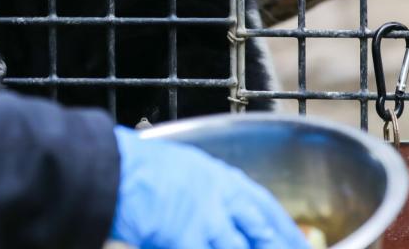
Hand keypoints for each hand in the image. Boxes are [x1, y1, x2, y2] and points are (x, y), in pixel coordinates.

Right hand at [109, 126, 310, 248]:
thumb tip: (215, 216)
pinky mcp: (186, 239)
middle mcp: (219, 196)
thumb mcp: (177, 169)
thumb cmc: (134, 167)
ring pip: (242, 248)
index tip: (300, 244)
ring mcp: (205, 220)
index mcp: (218, 176)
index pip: (265, 206)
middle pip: (264, 231)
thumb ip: (201, 191)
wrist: (109, 167)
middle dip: (279, 246)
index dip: (287, 231)